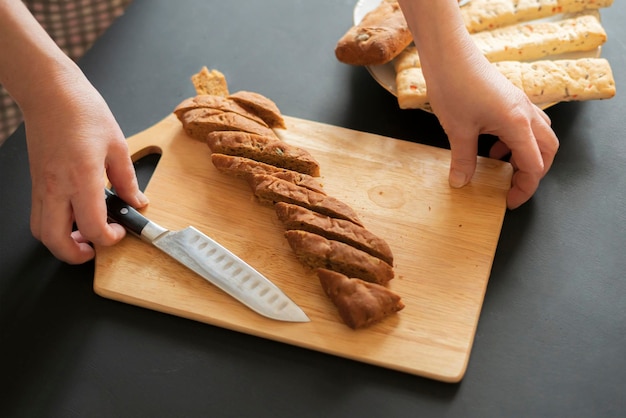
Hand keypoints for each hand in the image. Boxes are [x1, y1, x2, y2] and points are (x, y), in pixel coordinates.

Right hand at [23, 75, 147, 263]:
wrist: (50, 92)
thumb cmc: (82, 111)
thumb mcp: (117, 145)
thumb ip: (128, 180)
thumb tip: (137, 201)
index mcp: (82, 178)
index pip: (92, 227)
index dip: (109, 239)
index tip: (120, 231)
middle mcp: (56, 187)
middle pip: (55, 240)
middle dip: (75, 255)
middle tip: (95, 250)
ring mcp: (41, 186)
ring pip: (40, 231)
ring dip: (61, 243)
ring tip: (83, 237)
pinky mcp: (35, 182)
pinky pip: (38, 215)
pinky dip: (53, 226)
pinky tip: (73, 216)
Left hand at [425, 54, 558, 208]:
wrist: (449, 54)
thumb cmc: (455, 85)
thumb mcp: (457, 130)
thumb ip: (463, 160)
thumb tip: (461, 182)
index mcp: (518, 124)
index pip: (534, 165)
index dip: (524, 188)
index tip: (509, 201)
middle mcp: (526, 113)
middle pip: (547, 150)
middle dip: (534, 172)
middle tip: (512, 187)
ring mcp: (519, 103)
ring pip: (538, 135)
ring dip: (525, 154)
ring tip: (499, 165)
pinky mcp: (509, 98)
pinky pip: (523, 123)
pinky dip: (514, 139)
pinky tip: (491, 145)